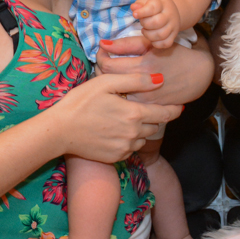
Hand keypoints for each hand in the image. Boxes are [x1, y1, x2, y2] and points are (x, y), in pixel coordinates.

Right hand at [47, 71, 181, 161]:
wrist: (59, 131)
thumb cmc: (80, 102)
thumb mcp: (106, 82)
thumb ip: (136, 80)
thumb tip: (160, 80)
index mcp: (134, 113)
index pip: (164, 113)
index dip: (174, 109)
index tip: (180, 107)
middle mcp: (134, 134)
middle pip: (154, 126)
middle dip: (154, 117)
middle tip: (142, 109)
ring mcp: (125, 148)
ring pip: (143, 139)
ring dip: (140, 130)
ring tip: (125, 119)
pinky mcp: (116, 158)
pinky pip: (131, 149)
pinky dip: (128, 141)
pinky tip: (115, 131)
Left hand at [96, 36, 213, 105]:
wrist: (200, 73)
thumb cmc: (177, 54)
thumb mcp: (153, 44)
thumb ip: (126, 44)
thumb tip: (103, 44)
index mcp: (142, 67)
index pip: (107, 65)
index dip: (100, 57)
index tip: (102, 51)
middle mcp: (142, 87)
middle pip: (108, 82)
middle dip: (101, 69)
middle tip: (104, 61)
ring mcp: (146, 101)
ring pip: (116, 94)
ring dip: (110, 84)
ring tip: (113, 74)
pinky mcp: (150, 108)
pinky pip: (127, 103)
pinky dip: (121, 94)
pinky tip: (123, 87)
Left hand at [131, 0, 180, 48]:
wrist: (172, 10)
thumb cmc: (156, 4)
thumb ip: (140, 3)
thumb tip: (134, 8)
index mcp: (162, 4)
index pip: (153, 8)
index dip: (142, 12)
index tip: (135, 14)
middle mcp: (169, 15)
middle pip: (157, 22)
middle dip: (145, 24)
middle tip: (142, 22)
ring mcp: (173, 26)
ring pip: (161, 35)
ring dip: (149, 35)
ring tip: (145, 30)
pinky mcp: (173, 35)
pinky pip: (165, 43)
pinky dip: (156, 43)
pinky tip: (151, 38)